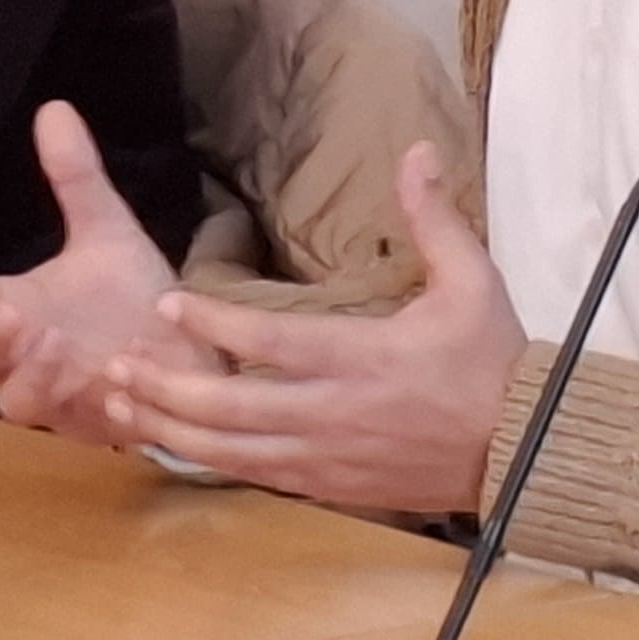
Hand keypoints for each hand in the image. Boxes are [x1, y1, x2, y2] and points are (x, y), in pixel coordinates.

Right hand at [0, 101, 205, 441]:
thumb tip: (55, 108)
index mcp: (10, 306)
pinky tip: (110, 382)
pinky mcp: (93, 424)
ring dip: (26, 375)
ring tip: (51, 342)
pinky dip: (89, 406)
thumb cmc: (133, 295)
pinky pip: (77, 426)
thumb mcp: (107, 231)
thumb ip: (77, 179)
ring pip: (14, 401)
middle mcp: (21, 355)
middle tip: (10, 311)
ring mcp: (55, 394)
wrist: (190, 349)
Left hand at [95, 144, 525, 514]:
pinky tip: (172, 444)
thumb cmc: (493, 362)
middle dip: (168, 385)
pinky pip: (257, 476)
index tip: (166, 301)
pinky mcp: (330, 488)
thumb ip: (435, 218)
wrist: (522, 451)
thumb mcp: (473, 281)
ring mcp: (327, 457)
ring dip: (172, 428)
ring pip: (232, 451)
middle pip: (232, 406)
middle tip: (116, 362)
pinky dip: (209, 461)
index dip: (213, 323)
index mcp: (362, 358)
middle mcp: (334, 413)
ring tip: (123, 404)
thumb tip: (416, 151)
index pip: (270, 343)